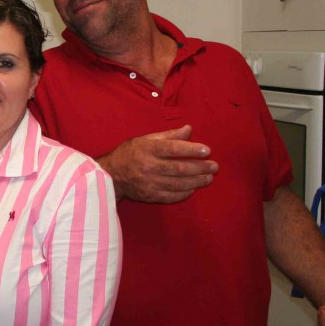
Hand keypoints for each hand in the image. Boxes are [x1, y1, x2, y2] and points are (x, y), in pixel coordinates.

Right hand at [98, 125, 217, 203]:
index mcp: (147, 149)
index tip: (207, 150)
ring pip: (178, 184)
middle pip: (179, 168)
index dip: (191, 149)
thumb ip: (168, 135)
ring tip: (208, 178)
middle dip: (200, 167)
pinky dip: (184, 194)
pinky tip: (193, 189)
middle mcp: (148, 166)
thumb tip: (189, 129)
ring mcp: (149, 183)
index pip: (173, 148)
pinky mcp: (149, 195)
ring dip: (196, 181)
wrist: (110, 175)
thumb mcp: (145, 139)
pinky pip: (170, 196)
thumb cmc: (128, 154)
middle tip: (214, 166)